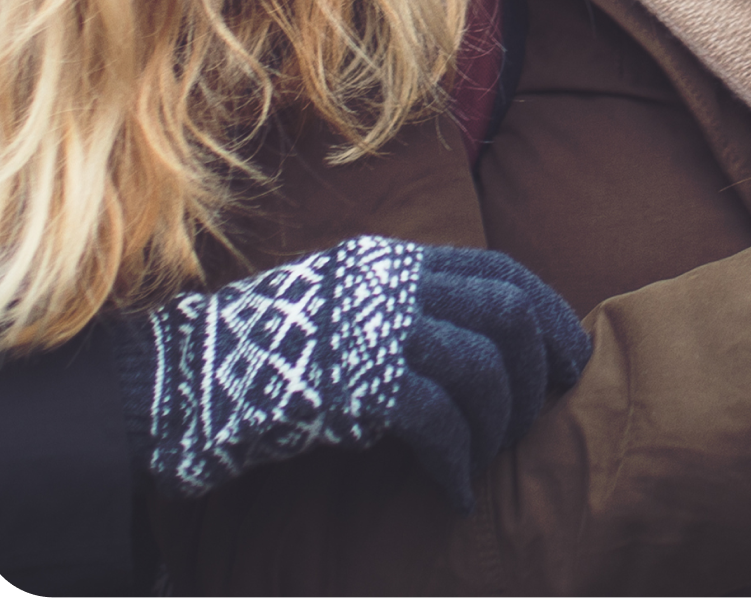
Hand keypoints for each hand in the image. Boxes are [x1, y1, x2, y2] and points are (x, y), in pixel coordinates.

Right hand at [116, 237, 589, 507]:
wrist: (183, 379)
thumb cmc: (269, 352)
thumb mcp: (347, 306)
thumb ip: (407, 309)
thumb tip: (484, 345)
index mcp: (395, 260)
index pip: (499, 272)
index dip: (546, 315)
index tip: (567, 360)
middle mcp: (393, 284)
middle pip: (506, 311)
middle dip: (540, 366)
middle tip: (544, 412)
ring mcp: (374, 329)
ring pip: (482, 366)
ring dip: (499, 422)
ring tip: (486, 459)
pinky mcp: (356, 384)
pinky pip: (439, 420)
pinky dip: (458, 459)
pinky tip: (455, 490)